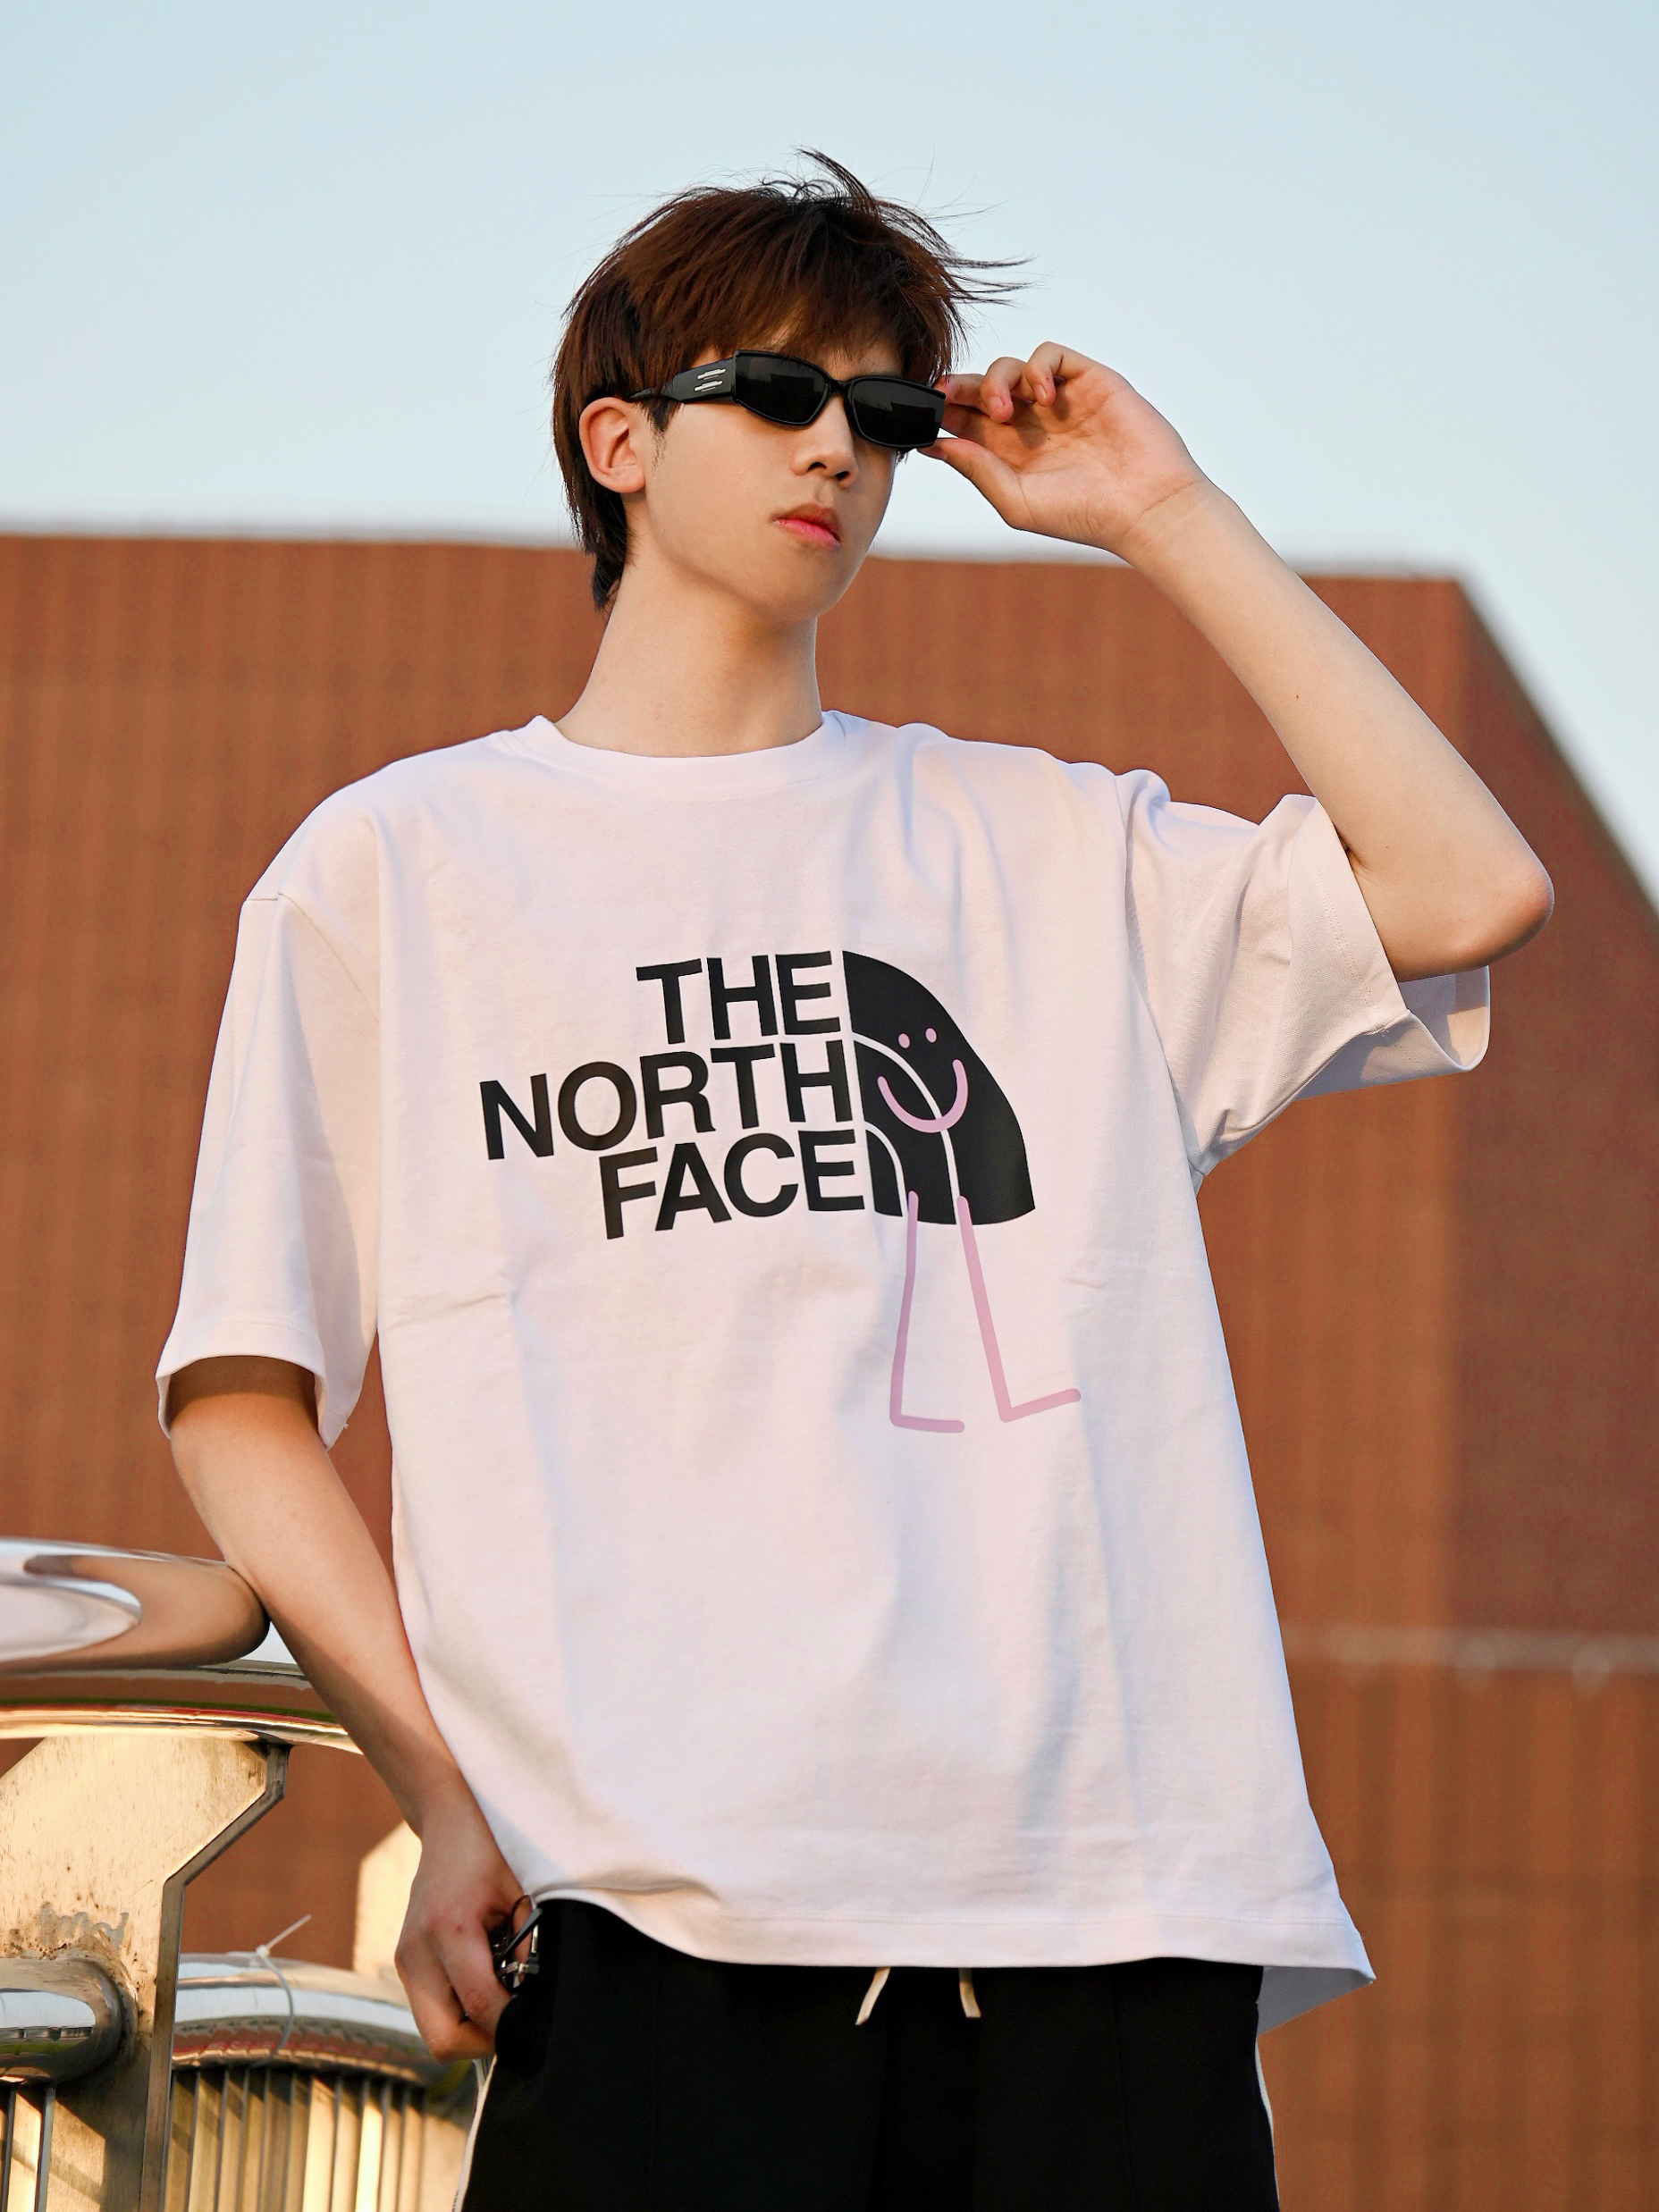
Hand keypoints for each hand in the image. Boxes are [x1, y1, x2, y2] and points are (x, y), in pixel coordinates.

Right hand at [394, 1791, 524, 2060]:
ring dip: (468, 2028)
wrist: (447, 1822)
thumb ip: (528, 1948)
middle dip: (483, 2041)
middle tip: (513, 2017)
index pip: (480, 2006)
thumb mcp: (522, 1894)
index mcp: (450, 1929)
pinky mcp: (404, 1962)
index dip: (511, 2023)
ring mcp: (405, 1959)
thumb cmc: (490, 1852)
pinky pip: (429, 2010)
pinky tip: (480, 1979)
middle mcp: (418, 1951)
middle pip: (443, 2041)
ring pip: (432, 2032)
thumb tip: (533, 2001)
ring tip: (499, 1992)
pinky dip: (456, 2010)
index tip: (536, 2020)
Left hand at [923, 344, 1210, 562]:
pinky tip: (1042, 397)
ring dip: (996, 381)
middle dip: (958, 387)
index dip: (941, 412)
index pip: (965, 421)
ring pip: (1009, 368)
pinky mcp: (1087, 380)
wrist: (1144, 505)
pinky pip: (1049, 355)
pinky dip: (1037, 368)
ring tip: (1005, 412)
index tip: (924, 412)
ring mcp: (1058, 401)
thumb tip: (934, 445)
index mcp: (1009, 455)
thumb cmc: (1083, 515)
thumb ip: (977, 470)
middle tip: (945, 395)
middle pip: (980, 389)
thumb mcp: (1016, 501)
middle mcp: (1030, 425)